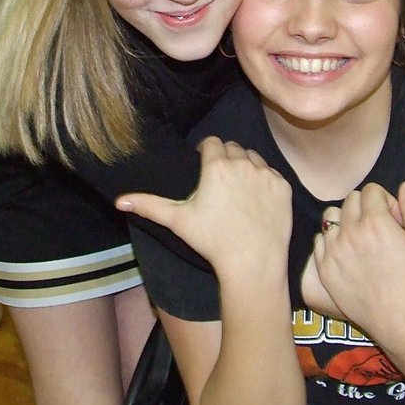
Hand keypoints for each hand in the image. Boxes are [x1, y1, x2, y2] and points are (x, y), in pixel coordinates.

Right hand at [116, 136, 292, 281]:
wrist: (253, 262)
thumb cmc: (212, 241)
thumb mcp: (178, 221)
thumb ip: (149, 205)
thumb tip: (120, 201)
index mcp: (217, 165)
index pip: (211, 142)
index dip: (206, 152)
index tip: (203, 165)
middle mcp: (243, 163)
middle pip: (232, 148)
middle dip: (225, 158)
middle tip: (219, 182)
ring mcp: (266, 174)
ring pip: (253, 158)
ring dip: (245, 166)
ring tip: (238, 190)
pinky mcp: (283, 186)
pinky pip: (272, 173)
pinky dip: (264, 181)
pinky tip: (256, 201)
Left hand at [313, 182, 404, 343]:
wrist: (401, 322)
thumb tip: (404, 186)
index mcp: (376, 222)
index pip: (371, 190)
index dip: (385, 200)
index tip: (393, 218)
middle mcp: (350, 232)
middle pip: (350, 199)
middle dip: (366, 206)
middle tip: (379, 227)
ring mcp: (334, 251)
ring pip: (331, 217)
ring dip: (345, 220)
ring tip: (360, 238)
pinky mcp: (324, 269)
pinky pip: (319, 240)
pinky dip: (331, 241)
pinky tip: (347, 253)